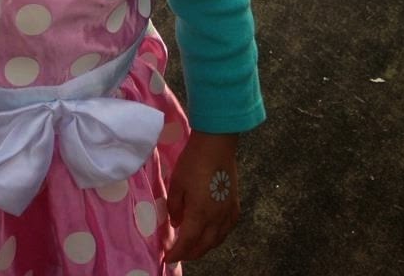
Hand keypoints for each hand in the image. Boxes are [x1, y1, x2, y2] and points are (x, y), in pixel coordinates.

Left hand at [164, 131, 239, 263]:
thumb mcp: (176, 183)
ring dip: (204, 247)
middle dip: (190, 253)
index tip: (168, 258)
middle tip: (179, 254)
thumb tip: (176, 223)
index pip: (188, 242)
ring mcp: (228, 213)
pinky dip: (218, 237)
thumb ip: (175, 206)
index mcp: (200, 214)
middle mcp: (216, 219)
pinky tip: (212, 234)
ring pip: (217, 240)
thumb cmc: (193, 162)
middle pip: (204, 245)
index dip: (177, 252)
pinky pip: (227, 230)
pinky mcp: (235, 206)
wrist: (216, 145)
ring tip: (193, 247)